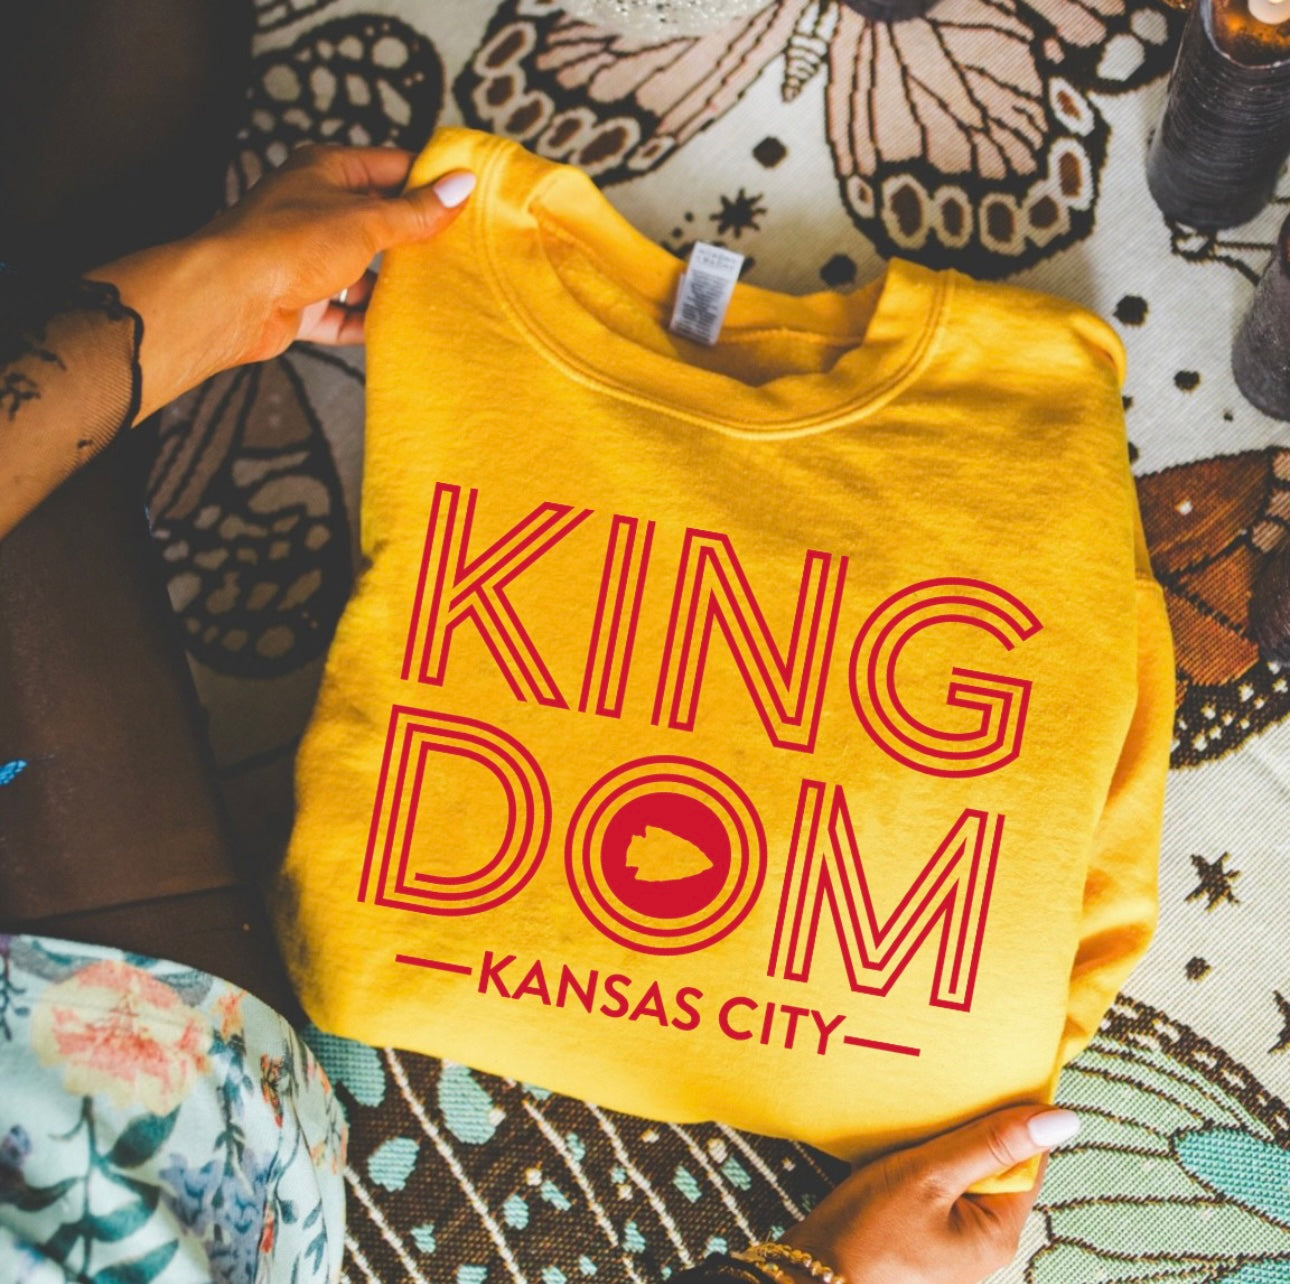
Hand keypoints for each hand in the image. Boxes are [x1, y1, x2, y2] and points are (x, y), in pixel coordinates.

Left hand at [88, 143, 473, 421]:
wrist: (229, 299)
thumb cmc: (288, 244)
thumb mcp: (365, 221)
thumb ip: (415, 211)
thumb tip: (460, 187)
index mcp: (326, 172)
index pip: (390, 167)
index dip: (429, 180)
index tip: (469, 197)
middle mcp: (315, 210)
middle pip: (378, 222)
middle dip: (415, 238)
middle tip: (460, 251)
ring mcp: (307, 259)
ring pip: (362, 271)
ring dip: (392, 285)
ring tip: (437, 295)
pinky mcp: (302, 303)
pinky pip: (344, 313)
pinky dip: (367, 321)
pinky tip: (398, 329)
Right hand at [778, 1106, 1077, 1282]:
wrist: (810, 1276)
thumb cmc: (867, 1231)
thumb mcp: (928, 1175)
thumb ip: (991, 1143)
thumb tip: (1064, 1120)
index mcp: (999, 1232)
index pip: (1028, 1158)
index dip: (1012, 1114)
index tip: (989, 1072)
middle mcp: (985, 1242)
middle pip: (996, 1165)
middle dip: (972, 1126)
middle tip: (947, 1087)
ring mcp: (955, 1243)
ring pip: (964, 1173)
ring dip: (945, 1141)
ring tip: (922, 1111)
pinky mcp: (926, 1238)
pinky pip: (940, 1187)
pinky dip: (925, 1161)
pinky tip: (902, 1142)